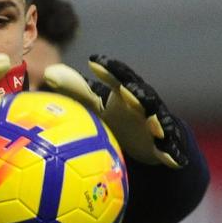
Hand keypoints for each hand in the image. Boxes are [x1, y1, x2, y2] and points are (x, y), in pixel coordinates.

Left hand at [42, 55, 187, 168]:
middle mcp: (144, 105)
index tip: (93, 62)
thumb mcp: (95, 103)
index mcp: (125, 92)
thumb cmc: (115, 116)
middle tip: (127, 90)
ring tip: (156, 125)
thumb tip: (48, 73)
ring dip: (159, 123)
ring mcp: (157, 124)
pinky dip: (172, 153)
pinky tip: (174, 160)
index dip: (108, 69)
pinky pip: (171, 149)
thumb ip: (75, 89)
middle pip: (142, 96)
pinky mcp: (166, 145)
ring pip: (160, 121)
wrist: (147, 139)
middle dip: (136, 92)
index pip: (117, 77)